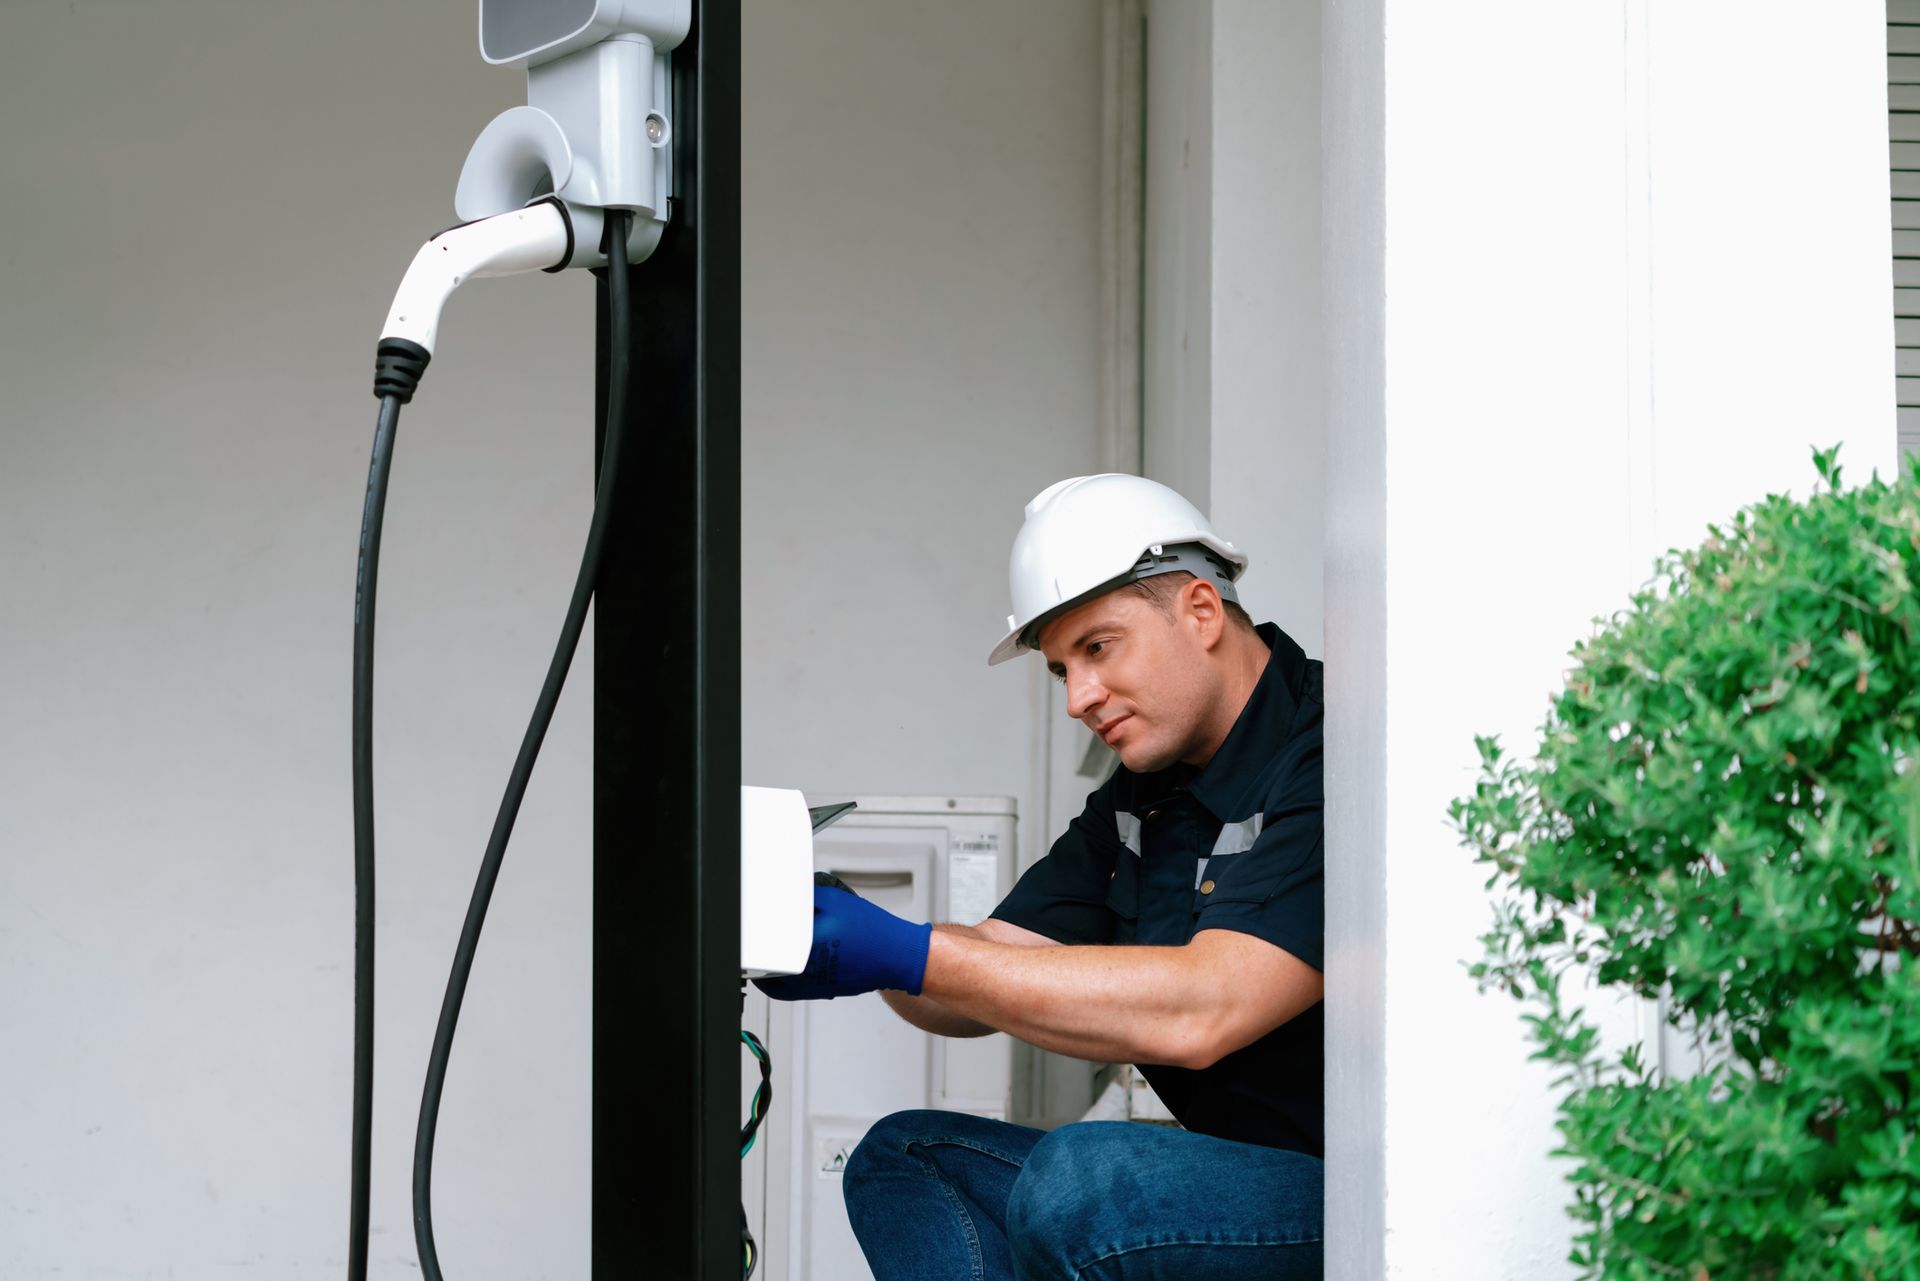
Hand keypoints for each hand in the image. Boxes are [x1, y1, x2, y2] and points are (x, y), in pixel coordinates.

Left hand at [752, 882, 932, 1000]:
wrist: (896, 955)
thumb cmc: (873, 930)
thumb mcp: (836, 899)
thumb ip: (808, 897)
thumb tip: (792, 896)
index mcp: (808, 942)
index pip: (772, 940)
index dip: (758, 934)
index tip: (751, 928)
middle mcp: (809, 967)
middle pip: (771, 964)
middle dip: (761, 954)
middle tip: (754, 945)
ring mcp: (815, 983)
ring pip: (780, 983)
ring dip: (768, 973)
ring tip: (761, 962)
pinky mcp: (823, 990)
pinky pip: (793, 992)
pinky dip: (782, 985)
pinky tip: (780, 975)